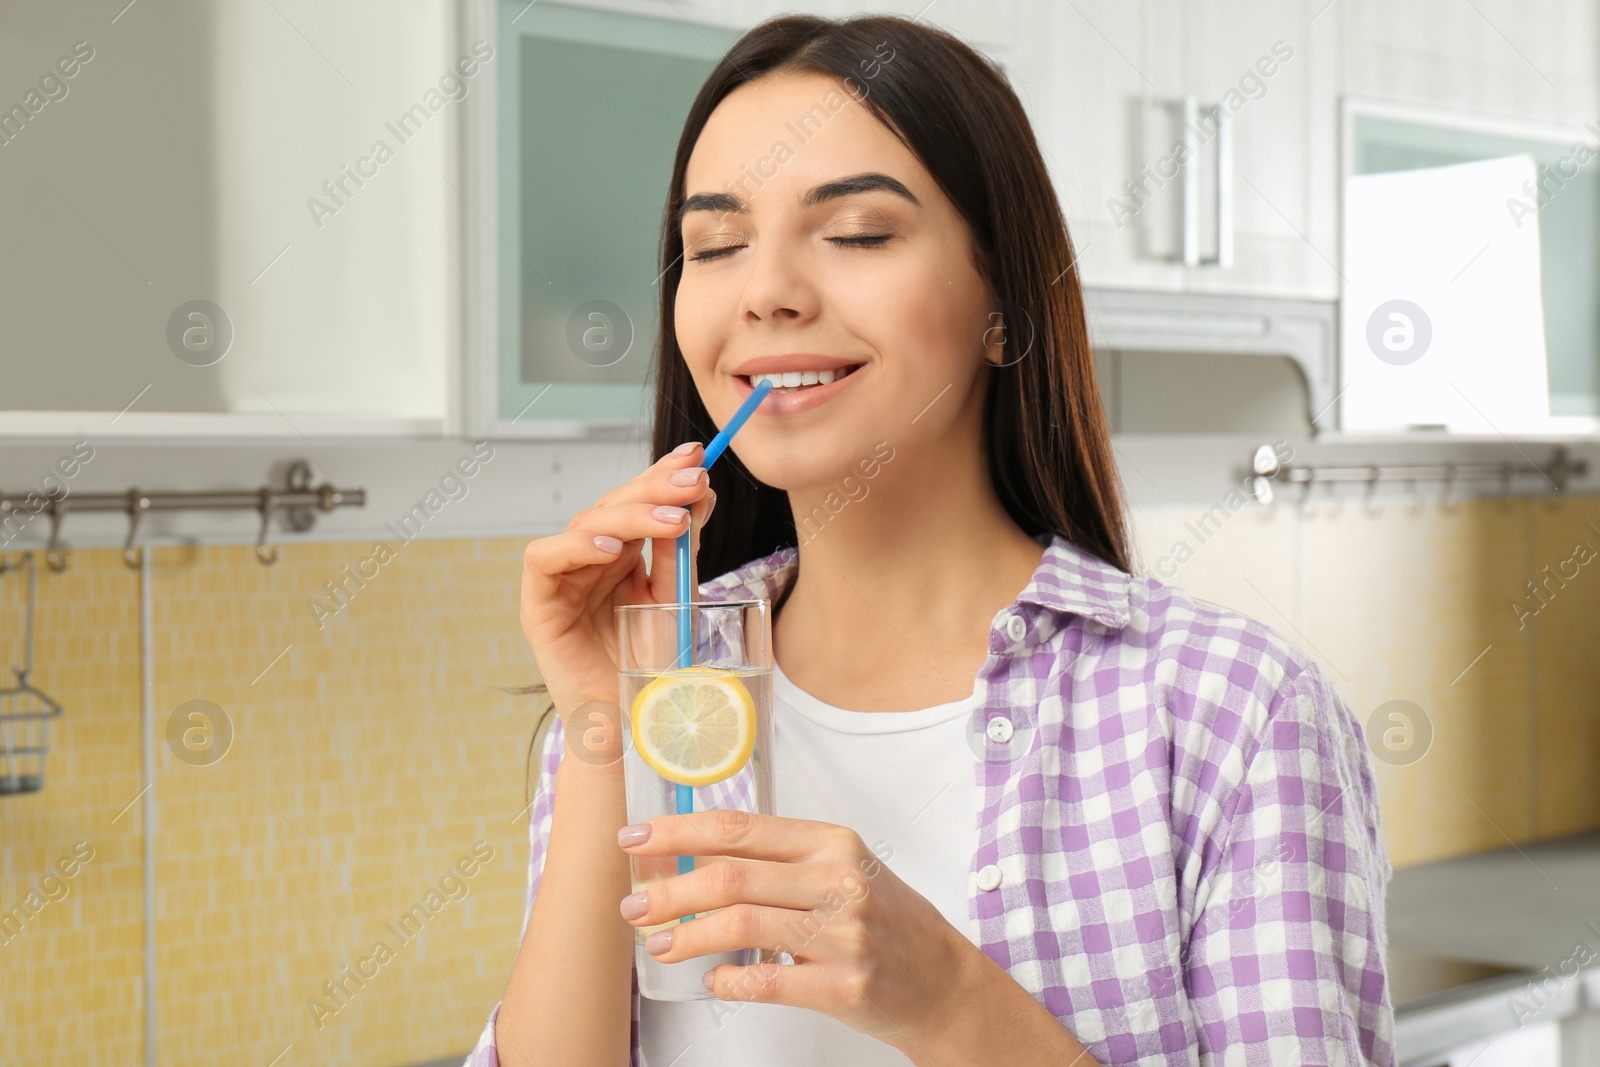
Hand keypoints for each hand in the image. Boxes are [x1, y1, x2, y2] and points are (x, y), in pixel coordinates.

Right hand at [518, 441, 715, 735]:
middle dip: (655, 487)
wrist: (630, 729)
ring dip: (632, 516)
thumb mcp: (675, 600)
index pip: (639, 501)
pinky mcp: (538, 605)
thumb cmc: (651, 670)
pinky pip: (546, 559)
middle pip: (615, 505)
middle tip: (694, 480)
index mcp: (623, 554)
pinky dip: (578, 547)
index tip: (698, 457)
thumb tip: (702, 493)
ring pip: (586, 525)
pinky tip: (615, 549)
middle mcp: (590, 559)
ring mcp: (563, 579)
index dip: (664, 475)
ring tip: (673, 519)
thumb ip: (681, 551)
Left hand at [617, 809, 974, 1051]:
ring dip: (686, 937)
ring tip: (658, 944)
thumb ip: (781, 860)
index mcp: (832, 843)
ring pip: (742, 926)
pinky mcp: (845, 986)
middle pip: (730, 877)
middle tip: (634, 906)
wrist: (941, 979)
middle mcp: (839, 881)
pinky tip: (712, 981)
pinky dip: (730, 982)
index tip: (637, 839)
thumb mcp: (842, 869)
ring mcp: (844, 935)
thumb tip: (696, 856)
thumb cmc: (886, 919)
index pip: (739, 829)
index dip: (678, 832)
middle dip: (669, 892)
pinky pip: (769, 982)